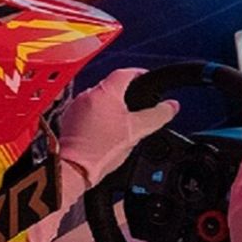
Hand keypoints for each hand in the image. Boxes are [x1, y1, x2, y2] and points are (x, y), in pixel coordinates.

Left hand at [56, 69, 178, 197]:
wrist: (75, 169)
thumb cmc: (101, 150)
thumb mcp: (137, 131)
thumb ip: (157, 116)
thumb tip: (171, 106)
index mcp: (105, 92)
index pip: (126, 73)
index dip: (139, 74)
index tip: (145, 78)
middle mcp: (87, 95)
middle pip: (111, 87)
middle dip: (125, 96)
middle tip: (136, 109)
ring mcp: (76, 107)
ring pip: (98, 99)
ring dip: (109, 107)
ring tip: (119, 124)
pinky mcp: (69, 119)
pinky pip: (86, 111)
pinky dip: (96, 117)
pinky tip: (103, 132)